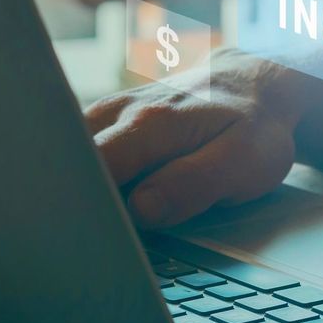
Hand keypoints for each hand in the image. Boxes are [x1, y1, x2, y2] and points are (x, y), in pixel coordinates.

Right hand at [85, 49, 304, 227]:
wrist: (254, 86)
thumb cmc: (252, 127)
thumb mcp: (243, 163)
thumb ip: (192, 184)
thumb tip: (141, 209)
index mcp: (150, 124)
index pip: (92, 168)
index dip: (86, 204)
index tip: (90, 234)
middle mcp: (120, 112)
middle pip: (68, 161)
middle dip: (71, 198)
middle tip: (84, 236)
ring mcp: (110, 113)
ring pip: (68, 153)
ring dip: (75, 186)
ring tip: (91, 217)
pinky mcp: (108, 120)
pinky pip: (79, 148)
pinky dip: (82, 173)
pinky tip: (99, 195)